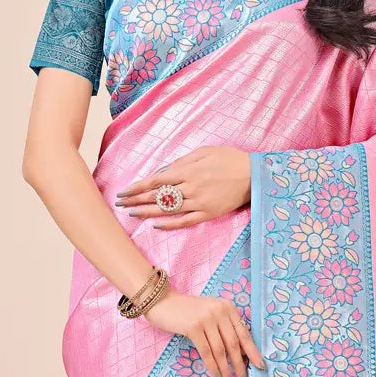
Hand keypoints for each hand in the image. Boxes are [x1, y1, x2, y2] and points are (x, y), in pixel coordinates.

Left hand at [114, 147, 250, 226]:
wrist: (255, 175)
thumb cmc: (230, 159)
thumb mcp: (205, 151)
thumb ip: (182, 161)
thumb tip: (163, 171)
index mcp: (188, 170)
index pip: (156, 180)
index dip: (138, 187)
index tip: (124, 191)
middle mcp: (191, 187)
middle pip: (157, 196)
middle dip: (137, 200)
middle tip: (120, 204)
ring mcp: (199, 202)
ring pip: (168, 209)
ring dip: (147, 212)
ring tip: (132, 214)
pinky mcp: (208, 213)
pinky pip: (185, 221)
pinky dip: (170, 224)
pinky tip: (156, 225)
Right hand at [144, 288, 264, 376]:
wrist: (163, 302)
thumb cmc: (188, 311)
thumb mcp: (212, 313)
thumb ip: (225, 328)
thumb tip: (240, 354)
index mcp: (228, 307)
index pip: (244, 333)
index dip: (253, 352)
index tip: (260, 366)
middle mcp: (220, 311)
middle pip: (234, 344)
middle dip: (240, 365)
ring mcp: (207, 319)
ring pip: (221, 350)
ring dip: (226, 369)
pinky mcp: (193, 327)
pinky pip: (206, 352)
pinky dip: (212, 366)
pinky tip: (216, 375)